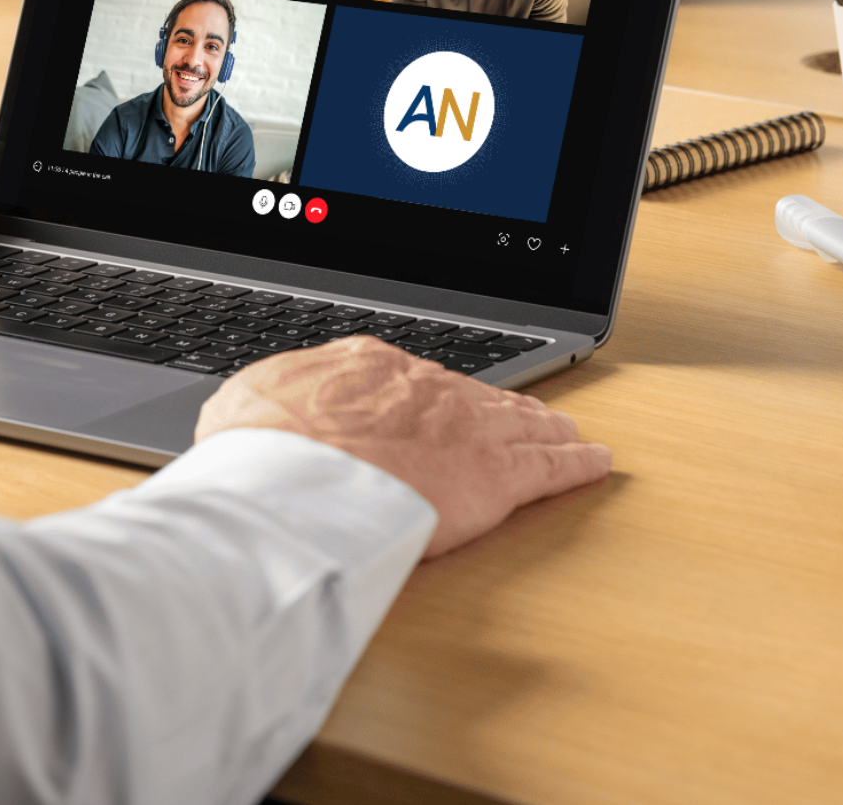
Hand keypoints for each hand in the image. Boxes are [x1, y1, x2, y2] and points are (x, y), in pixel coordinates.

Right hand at [196, 337, 610, 556]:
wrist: (293, 475)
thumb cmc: (261, 447)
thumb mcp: (246, 407)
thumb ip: (271, 406)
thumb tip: (256, 417)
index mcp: (367, 366)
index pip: (415, 379)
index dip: (432, 398)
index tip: (435, 408)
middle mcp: (426, 386)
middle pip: (475, 394)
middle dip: (500, 405)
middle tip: (522, 412)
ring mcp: (467, 426)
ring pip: (521, 421)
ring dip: (544, 426)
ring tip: (563, 430)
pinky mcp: (496, 476)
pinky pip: (551, 466)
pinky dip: (578, 464)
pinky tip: (597, 460)